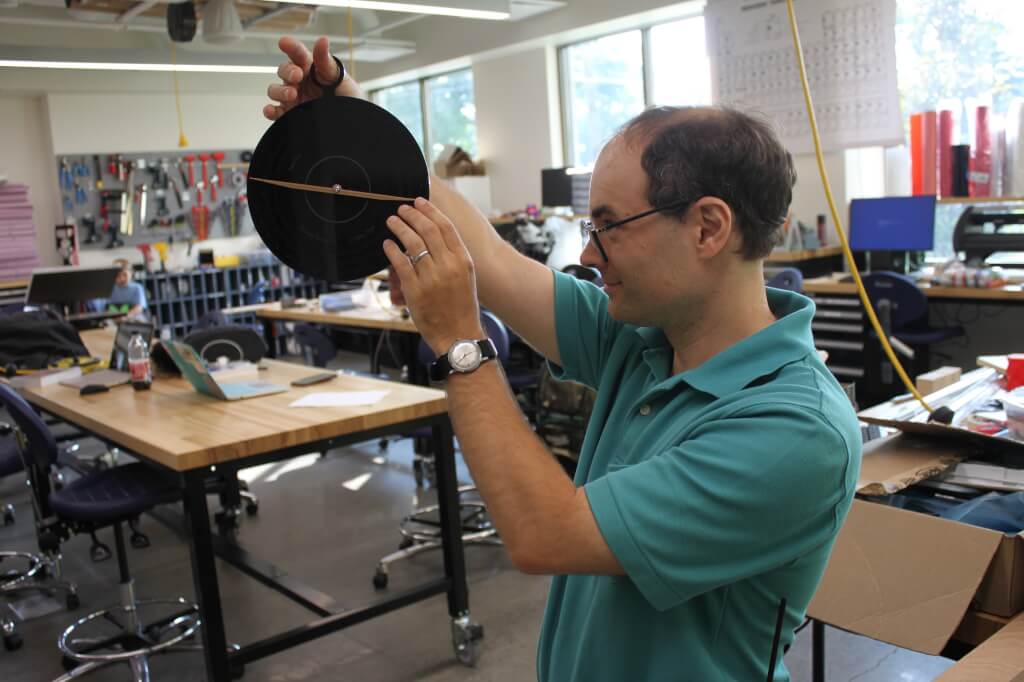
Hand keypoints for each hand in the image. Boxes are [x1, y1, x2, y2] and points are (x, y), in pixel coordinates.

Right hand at [263, 36, 365, 120]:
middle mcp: (301, 83)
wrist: (353, 128)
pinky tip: (273, 110)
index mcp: (313, 70)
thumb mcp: (342, 80)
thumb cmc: (352, 102)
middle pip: (284, 71)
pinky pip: (274, 112)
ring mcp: (294, 99)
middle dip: (288, 71)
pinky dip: (270, 111)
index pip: (299, 55)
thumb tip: (322, 40)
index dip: (291, 47)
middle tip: (298, 75)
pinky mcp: (290, 116)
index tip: (284, 43)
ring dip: (280, 90)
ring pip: (275, 90)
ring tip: (292, 95)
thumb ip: (328, 63)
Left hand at [383, 199, 483, 354]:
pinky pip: (399, 263)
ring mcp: (431, 278)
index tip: (419, 202)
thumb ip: (452, 256)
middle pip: (427, 230)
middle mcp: (448, 266)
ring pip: (412, 243)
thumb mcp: (465, 277)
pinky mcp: (415, 290)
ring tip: (391, 221)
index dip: (430, 211)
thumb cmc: (462, 307)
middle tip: (401, 209)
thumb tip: (433, 235)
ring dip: (399, 228)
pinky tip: (387, 244)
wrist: (459, 335)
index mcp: (463, 260)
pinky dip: (391, 250)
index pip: (445, 227)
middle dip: (412, 215)